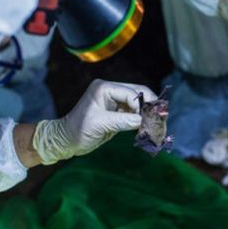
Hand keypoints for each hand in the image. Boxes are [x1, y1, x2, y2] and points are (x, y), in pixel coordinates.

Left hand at [32, 79, 156, 164]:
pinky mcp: (116, 110)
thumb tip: (143, 120)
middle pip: (138, 93)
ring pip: (138, 102)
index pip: (131, 93)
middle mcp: (110, 90)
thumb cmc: (78, 130)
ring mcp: (114, 100)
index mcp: (104, 88)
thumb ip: (123, 121)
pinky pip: (134, 112)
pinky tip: (147, 127)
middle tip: (161, 119)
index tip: (150, 119)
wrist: (66, 140)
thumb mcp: (101, 124)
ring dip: (147, 113)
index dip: (142, 105)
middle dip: (150, 106)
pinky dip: (141, 119)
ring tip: (157, 125)